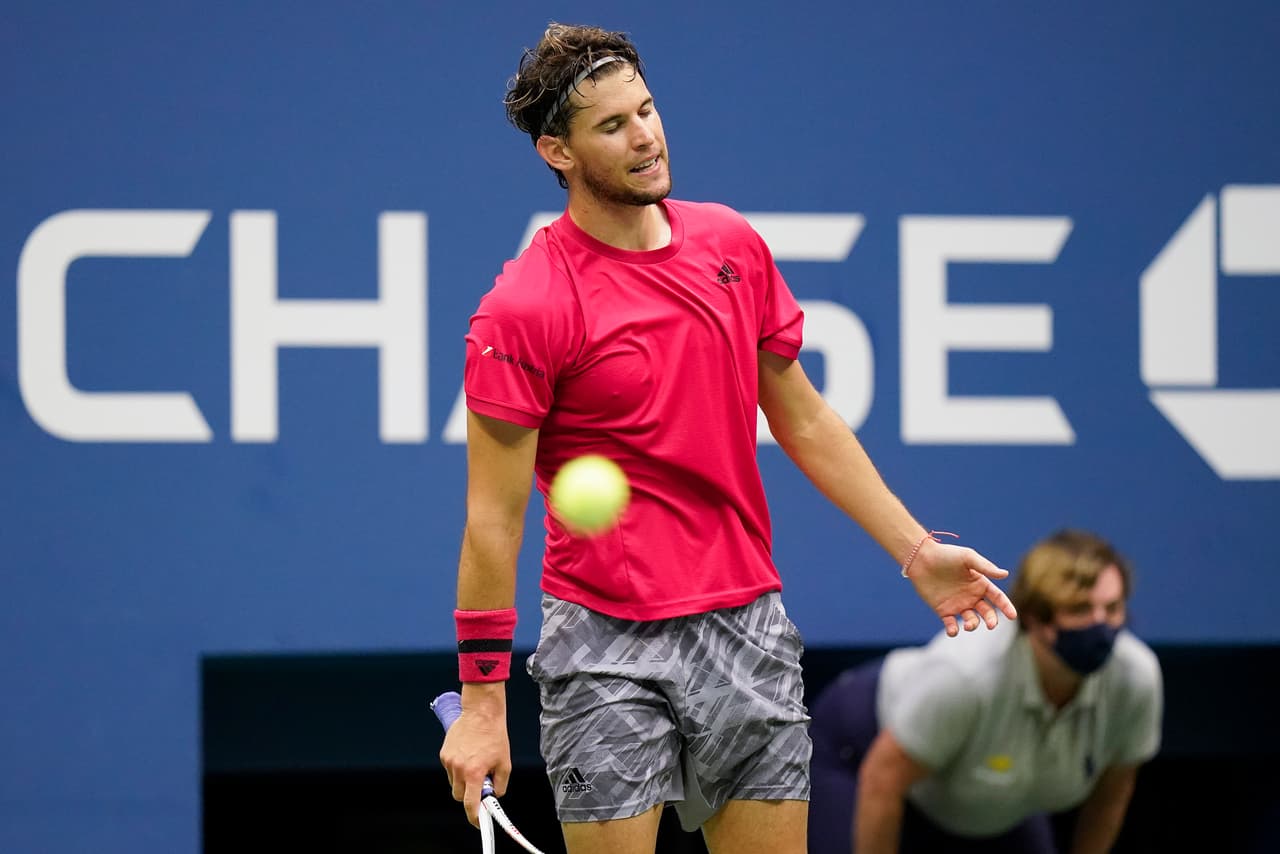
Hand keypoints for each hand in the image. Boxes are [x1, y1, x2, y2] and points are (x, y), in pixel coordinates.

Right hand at [439, 688, 510, 826]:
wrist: (481, 713)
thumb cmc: (494, 735)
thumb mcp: (505, 763)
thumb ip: (499, 784)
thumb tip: (493, 796)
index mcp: (474, 772)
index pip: (470, 804)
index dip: (474, 816)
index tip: (479, 821)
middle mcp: (458, 768)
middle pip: (459, 796)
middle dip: (469, 795)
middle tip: (481, 784)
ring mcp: (448, 761)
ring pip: (454, 783)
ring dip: (463, 781)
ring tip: (476, 764)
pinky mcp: (444, 753)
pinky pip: (450, 770)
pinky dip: (458, 769)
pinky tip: (468, 756)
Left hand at [907, 539, 1016, 636]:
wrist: (921, 558)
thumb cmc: (946, 554)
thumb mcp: (967, 557)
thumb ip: (985, 567)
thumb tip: (1005, 574)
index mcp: (980, 583)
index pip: (998, 598)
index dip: (1006, 607)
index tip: (1013, 616)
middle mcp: (972, 596)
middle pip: (987, 612)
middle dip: (991, 620)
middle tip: (991, 625)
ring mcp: (958, 604)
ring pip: (971, 620)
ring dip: (973, 625)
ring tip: (969, 624)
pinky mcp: (943, 610)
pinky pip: (951, 624)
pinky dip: (953, 630)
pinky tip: (953, 630)